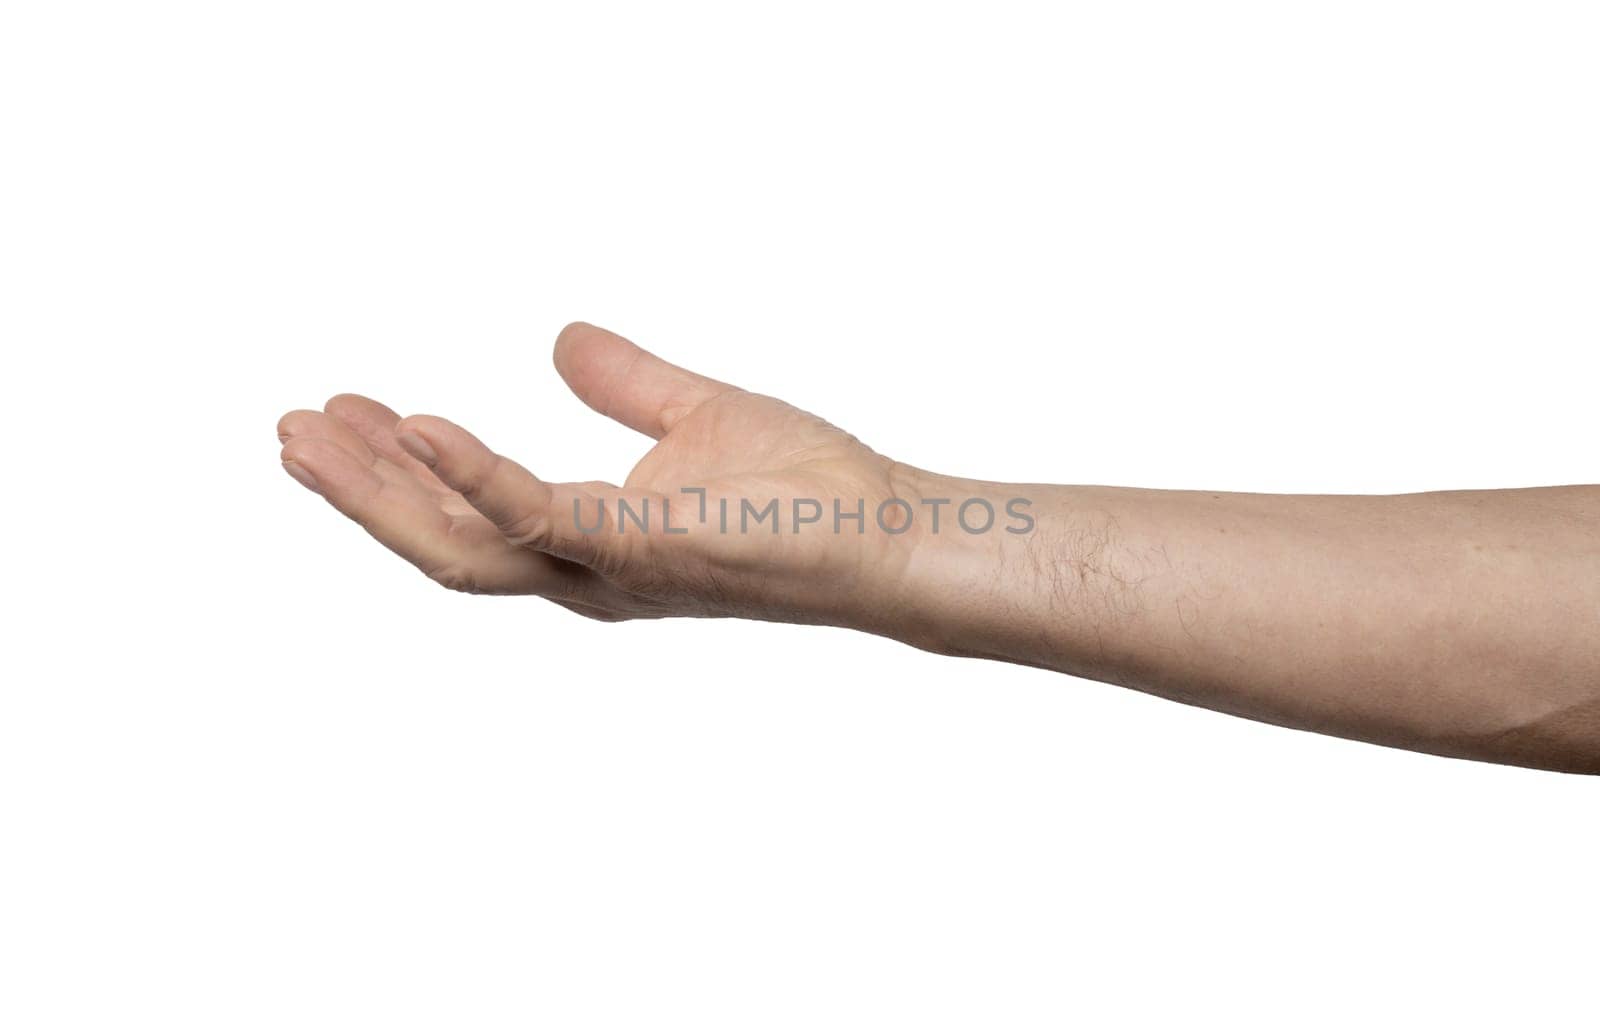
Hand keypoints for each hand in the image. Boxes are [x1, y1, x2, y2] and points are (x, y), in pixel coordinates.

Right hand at [277, 323, 926, 627]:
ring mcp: (609, 570)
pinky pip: (535, 517)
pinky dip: (470, 473)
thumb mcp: (694, 413)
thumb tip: (558, 336)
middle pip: (441, 541)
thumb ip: (624, 383)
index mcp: (591, 541)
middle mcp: (586, 572)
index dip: (398, 471)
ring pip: (462, 546)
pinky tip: (417, 424)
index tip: (344, 411)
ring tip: (311, 432)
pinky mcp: (643, 552)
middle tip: (289, 430)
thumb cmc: (808, 489)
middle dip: (360, 491)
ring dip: (379, 491)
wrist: (890, 532)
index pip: (469, 512)